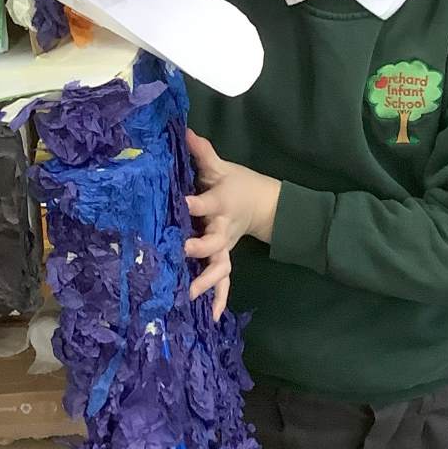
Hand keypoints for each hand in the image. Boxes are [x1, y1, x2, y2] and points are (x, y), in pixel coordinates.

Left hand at [184, 129, 280, 320]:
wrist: (264, 206)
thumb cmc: (236, 184)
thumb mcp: (221, 167)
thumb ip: (202, 152)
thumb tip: (184, 130)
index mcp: (220, 203)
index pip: (207, 201)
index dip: (195, 202)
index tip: (182, 203)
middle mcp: (223, 228)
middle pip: (215, 241)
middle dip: (201, 248)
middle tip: (184, 252)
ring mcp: (226, 247)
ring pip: (220, 266)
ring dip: (207, 281)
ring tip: (191, 295)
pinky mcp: (226, 259)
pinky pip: (224, 282)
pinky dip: (220, 299)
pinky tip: (211, 318)